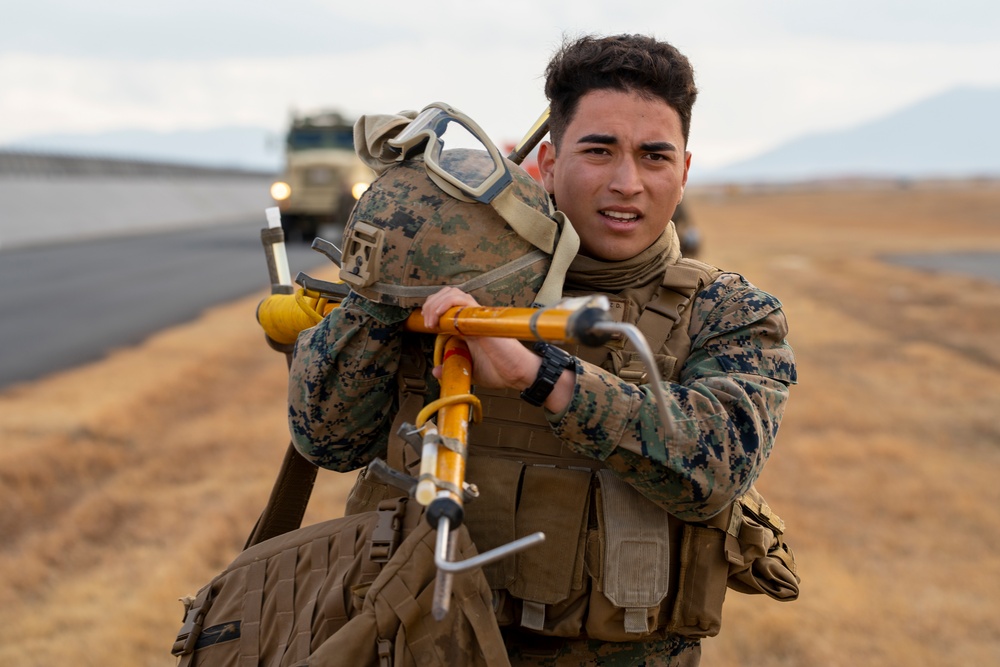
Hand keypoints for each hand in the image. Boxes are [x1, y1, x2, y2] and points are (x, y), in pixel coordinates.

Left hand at [422, 287, 538, 389]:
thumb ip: (452, 368)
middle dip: (431, 304)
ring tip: (431, 320)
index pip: (447, 305)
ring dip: (436, 303)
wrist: (517, 373)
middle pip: (447, 294)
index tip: (426, 324)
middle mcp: (472, 317)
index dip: (433, 309)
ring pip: (453, 293)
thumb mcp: (468, 370)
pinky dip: (446, 303)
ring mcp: (477, 315)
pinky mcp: (482, 317)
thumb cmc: (499, 370)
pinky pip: (462, 300)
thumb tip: (436, 371)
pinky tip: (438, 318)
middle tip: (426, 321)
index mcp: (468, 326)